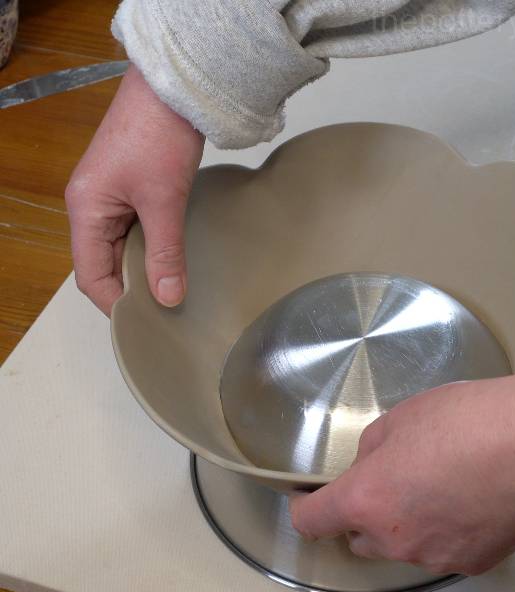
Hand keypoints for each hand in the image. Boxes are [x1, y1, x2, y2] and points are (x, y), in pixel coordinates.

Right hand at [65, 64, 203, 314]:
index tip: (147, 324)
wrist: (173, 88)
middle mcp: (90, 207)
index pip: (89, 275)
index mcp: (85, 211)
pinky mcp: (130, 188)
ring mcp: (109, 196)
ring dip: (141, 269)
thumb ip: (165, 253)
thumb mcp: (165, 202)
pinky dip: (150, 248)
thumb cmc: (161, 138)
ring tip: (172, 292)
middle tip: (165, 313)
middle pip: (101, 264)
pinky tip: (173, 260)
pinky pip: (133, 230)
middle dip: (130, 289)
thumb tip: (168, 299)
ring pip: (119, 248)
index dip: (115, 303)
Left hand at [290, 354, 514, 574]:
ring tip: (442, 481)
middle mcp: (394, 539)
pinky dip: (444, 530)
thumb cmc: (471, 421)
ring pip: (401, 545)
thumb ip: (374, 447)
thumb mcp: (403, 416)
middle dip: (363, 513)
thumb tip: (372, 462)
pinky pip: (440, 549)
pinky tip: (469, 497)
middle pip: (357, 538)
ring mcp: (434, 557)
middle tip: (392, 478)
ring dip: (406, 522)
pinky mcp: (471, 563)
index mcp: (367, 499)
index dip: (306, 507)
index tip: (311, 498)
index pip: (311, 520)